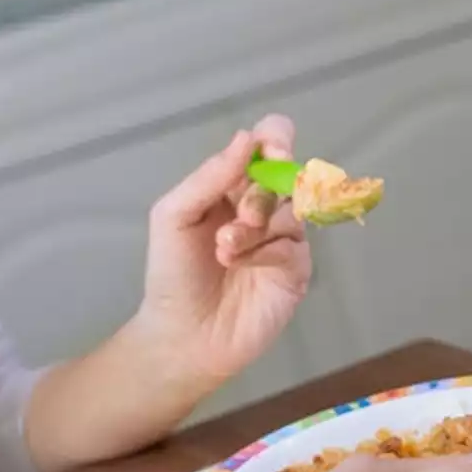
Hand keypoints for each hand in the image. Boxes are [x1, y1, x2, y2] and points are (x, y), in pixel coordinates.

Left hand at [137, 114, 310, 381]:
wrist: (183, 334)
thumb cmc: (173, 272)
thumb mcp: (174, 215)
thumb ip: (210, 176)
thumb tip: (248, 137)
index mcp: (236, 185)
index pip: (269, 143)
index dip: (277, 139)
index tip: (272, 151)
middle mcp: (267, 205)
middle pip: (289, 174)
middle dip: (262, 192)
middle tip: (240, 215)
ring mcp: (286, 237)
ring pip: (293, 210)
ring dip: (256, 226)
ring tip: (225, 250)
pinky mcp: (298, 268)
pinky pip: (293, 245)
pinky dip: (265, 251)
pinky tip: (239, 265)